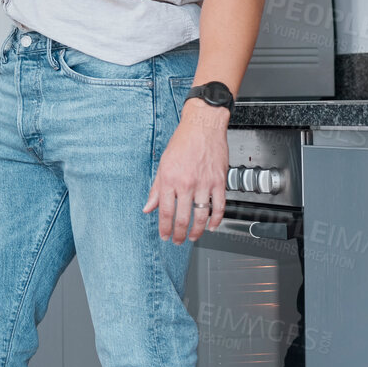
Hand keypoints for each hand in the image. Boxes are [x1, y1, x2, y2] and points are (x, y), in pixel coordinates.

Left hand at [143, 100, 229, 242]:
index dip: (164, 228)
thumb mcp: (163, 164)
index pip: (165, 211)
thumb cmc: (183, 142)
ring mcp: (204, 183)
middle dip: (178, 234)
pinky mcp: (219, 182)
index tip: (164, 236)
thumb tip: (148, 207)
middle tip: (177, 240)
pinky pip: (219, 206)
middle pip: (182, 217)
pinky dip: (216, 220)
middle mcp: (186, 183)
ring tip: (193, 237)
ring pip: (201, 216)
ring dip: (197, 231)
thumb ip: (156, 189)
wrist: (203, 126)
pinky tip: (212, 226)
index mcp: (170, 180)